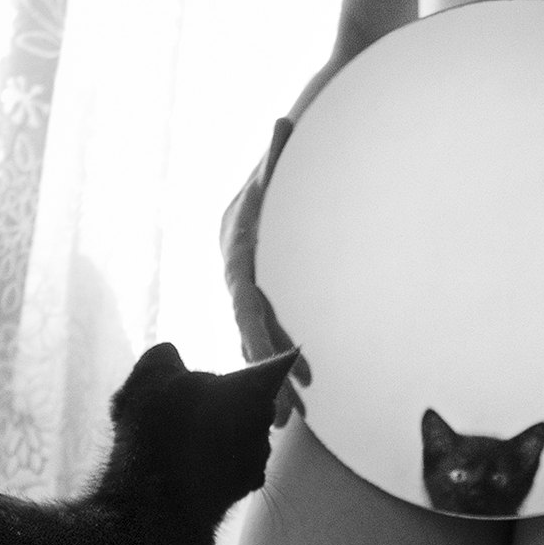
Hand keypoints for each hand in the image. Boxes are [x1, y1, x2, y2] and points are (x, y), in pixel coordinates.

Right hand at [222, 116, 311, 425]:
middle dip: (262, 373)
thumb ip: (281, 147)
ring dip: (265, 378)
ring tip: (282, 422)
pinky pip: (261, 330)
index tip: (282, 361)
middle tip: (280, 416)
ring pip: (251, 335)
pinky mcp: (263, 285)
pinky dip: (269, 363)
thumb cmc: (306, 142)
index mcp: (239, 242)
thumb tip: (284, 123)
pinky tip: (283, 400)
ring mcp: (247, 276)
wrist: (307, 132)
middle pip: (245, 326)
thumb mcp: (289, 148)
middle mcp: (236, 264)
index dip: (261, 329)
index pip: (246, 294)